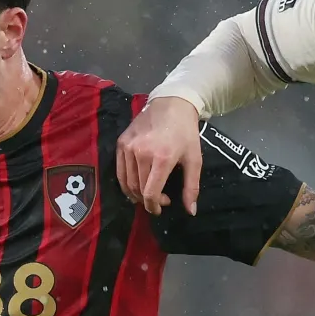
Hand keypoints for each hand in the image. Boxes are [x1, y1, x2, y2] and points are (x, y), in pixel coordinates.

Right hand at [116, 96, 201, 214]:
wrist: (171, 104)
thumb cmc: (185, 132)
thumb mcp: (194, 159)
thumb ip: (191, 186)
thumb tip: (191, 212)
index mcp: (162, 158)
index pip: (150, 192)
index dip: (154, 206)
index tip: (162, 208)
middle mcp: (141, 153)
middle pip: (139, 189)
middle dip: (148, 200)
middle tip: (160, 199)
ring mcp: (128, 147)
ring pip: (127, 182)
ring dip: (136, 193)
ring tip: (147, 194)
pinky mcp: (121, 143)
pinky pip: (120, 170)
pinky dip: (126, 182)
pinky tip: (134, 185)